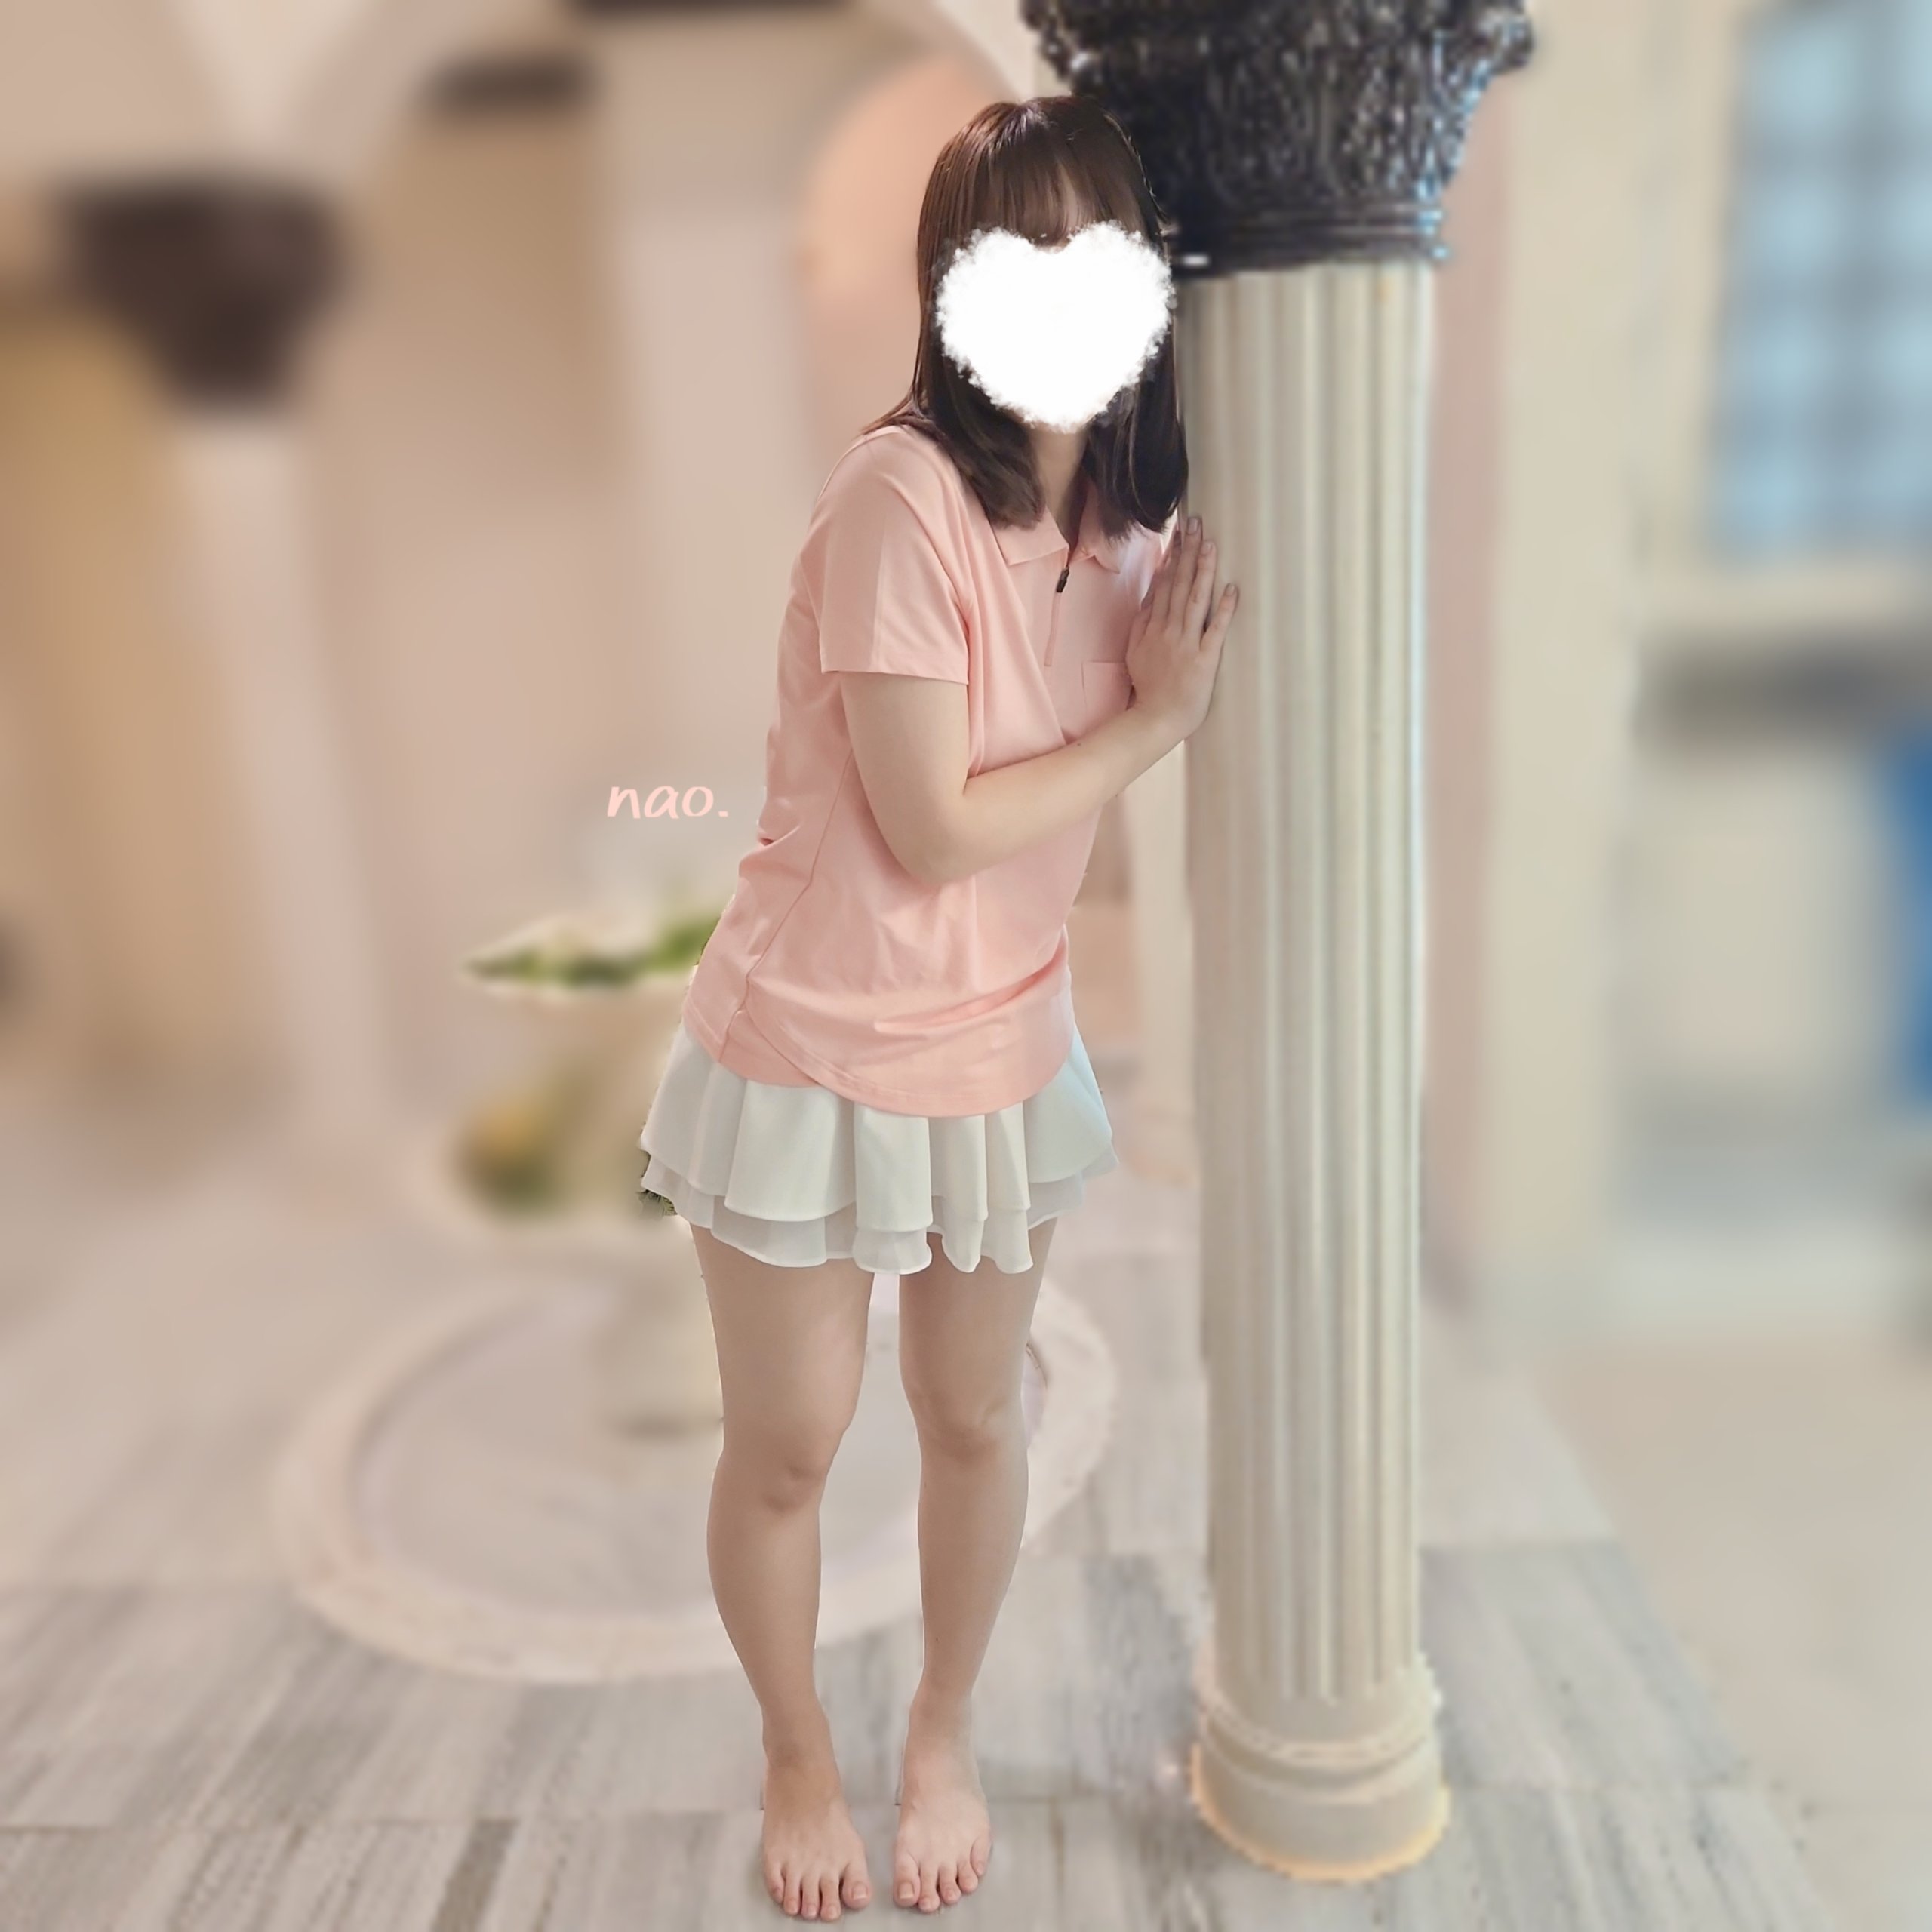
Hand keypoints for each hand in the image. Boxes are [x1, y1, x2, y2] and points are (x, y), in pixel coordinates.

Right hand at [1124, 514, 1238, 743]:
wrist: (1156, 718)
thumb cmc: (1149, 687)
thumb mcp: (1135, 651)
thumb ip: (1142, 621)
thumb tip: (1152, 593)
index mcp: (1152, 627)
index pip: (1162, 585)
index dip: (1171, 558)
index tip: (1177, 534)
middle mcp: (1168, 630)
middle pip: (1178, 584)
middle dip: (1187, 552)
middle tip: (1195, 523)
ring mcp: (1186, 644)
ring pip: (1195, 600)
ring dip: (1203, 570)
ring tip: (1210, 544)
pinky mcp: (1204, 659)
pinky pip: (1215, 630)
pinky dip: (1224, 609)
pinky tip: (1232, 588)